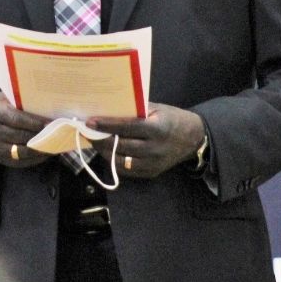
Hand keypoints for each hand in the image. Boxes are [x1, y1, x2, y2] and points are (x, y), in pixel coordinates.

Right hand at [0, 93, 49, 167]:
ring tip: (56, 145)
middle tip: (58, 135)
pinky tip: (47, 153)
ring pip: (22, 152)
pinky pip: (21, 162)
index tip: (50, 123)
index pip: (15, 118)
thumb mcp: (8, 98)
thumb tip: (48, 108)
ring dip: (41, 150)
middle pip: (20, 136)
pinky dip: (36, 158)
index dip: (33, 122)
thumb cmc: (2, 106)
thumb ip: (23, 102)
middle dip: (40, 136)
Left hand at [86, 102, 203, 178]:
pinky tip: (106, 151)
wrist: (193, 138)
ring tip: (94, 141)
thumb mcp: (156, 108)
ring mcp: (153, 163)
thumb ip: (135, 110)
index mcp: (157, 128)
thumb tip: (108, 108)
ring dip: (104, 151)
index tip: (89, 122)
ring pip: (120, 160)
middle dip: (100, 139)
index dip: (106, 125)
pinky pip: (126, 170)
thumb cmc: (171, 119)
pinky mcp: (152, 173)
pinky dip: (113, 161)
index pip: (127, 127)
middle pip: (120, 145)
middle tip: (87, 131)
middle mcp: (155, 148)